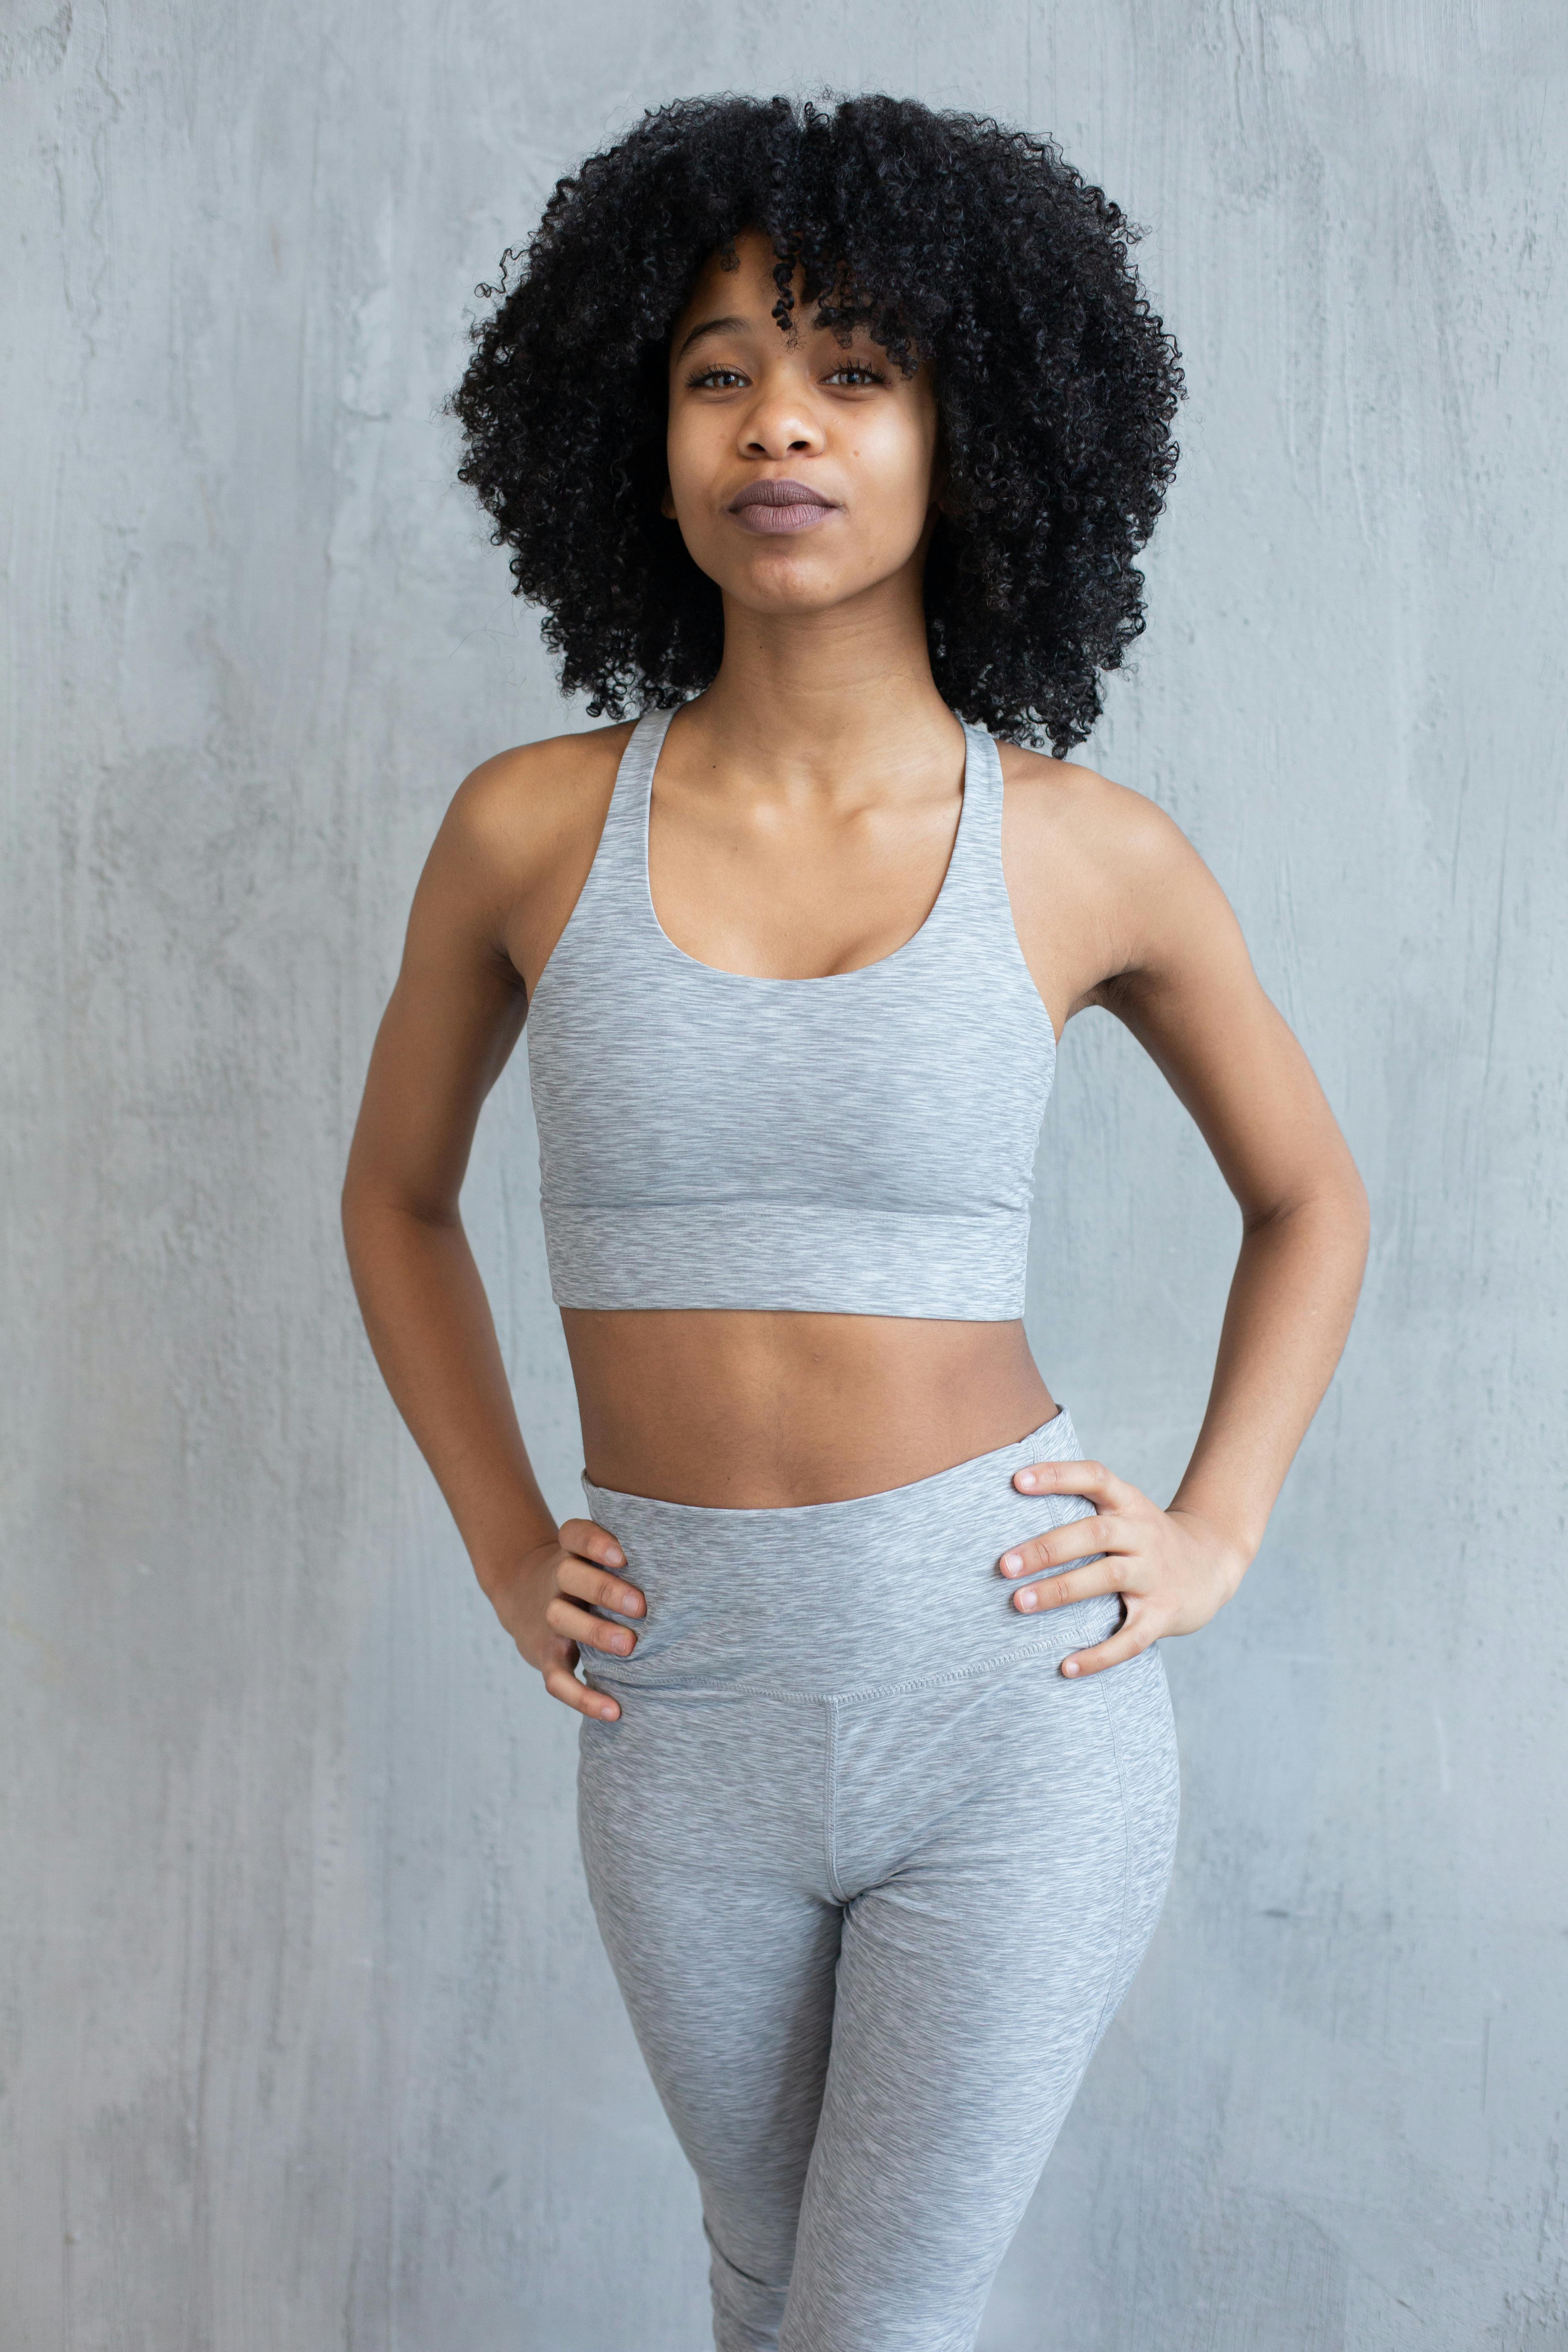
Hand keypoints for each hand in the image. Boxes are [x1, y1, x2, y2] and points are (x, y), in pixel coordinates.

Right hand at [487, 1519, 645, 1720]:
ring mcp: (546, 1618)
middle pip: (569, 1575)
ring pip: (561, 1619)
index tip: (622, 1554)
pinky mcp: (544, 1655)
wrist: (520, 1593)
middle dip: (605, 1590)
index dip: (595, 1542)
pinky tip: (613, 1710)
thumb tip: (691, 1565)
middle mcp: (555, 1580)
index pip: (574, 1534)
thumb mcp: (589, 1554)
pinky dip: (583, 1697)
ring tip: (629, 1647)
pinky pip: (558, 1679)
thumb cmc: (582, 1573)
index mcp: (569, 1552)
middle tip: (641, 1607)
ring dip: (595, 1633)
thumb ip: (626, 1555)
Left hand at [998, 1457, 1245, 1677]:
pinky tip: (1066, 1668)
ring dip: (1061, 1590)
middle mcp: (1143, 1535)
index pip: (1095, 1477)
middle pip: (1095, 1532)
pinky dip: (1099, 1655)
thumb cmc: (1145, 1537)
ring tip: (1020, 1602)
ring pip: (1108, 1578)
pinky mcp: (1164, 1615)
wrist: (1212, 1564)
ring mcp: (1155, 1575)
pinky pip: (1130, 1638)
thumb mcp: (1124, 1509)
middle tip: (1004, 1564)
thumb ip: (1081, 1505)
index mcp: (1129, 1503)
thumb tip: (1008, 1505)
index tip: (1017, 1481)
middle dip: (1048, 1548)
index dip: (1058, 1475)